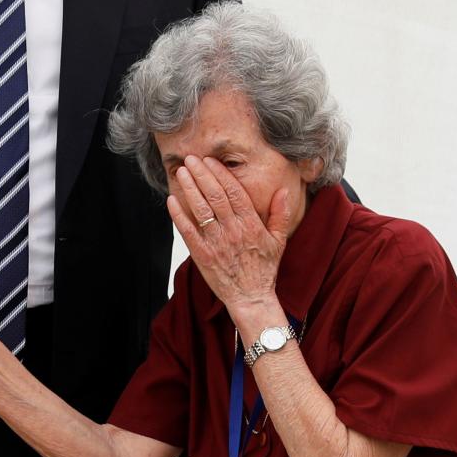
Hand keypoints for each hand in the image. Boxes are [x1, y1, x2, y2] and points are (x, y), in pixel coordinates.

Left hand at [171, 154, 292, 327]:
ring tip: (180, 172)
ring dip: (189, 188)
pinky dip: (178, 215)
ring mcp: (217, 243)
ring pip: (201, 210)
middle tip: (191, 159)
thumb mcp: (279, 241)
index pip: (234, 192)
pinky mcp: (202, 255)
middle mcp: (233, 231)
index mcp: (251, 225)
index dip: (220, 174)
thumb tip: (284, 191)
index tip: (210, 161)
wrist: (251, 297)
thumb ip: (280, 214)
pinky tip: (171, 200)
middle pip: (215, 196)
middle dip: (202, 175)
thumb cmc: (264, 269)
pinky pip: (188, 231)